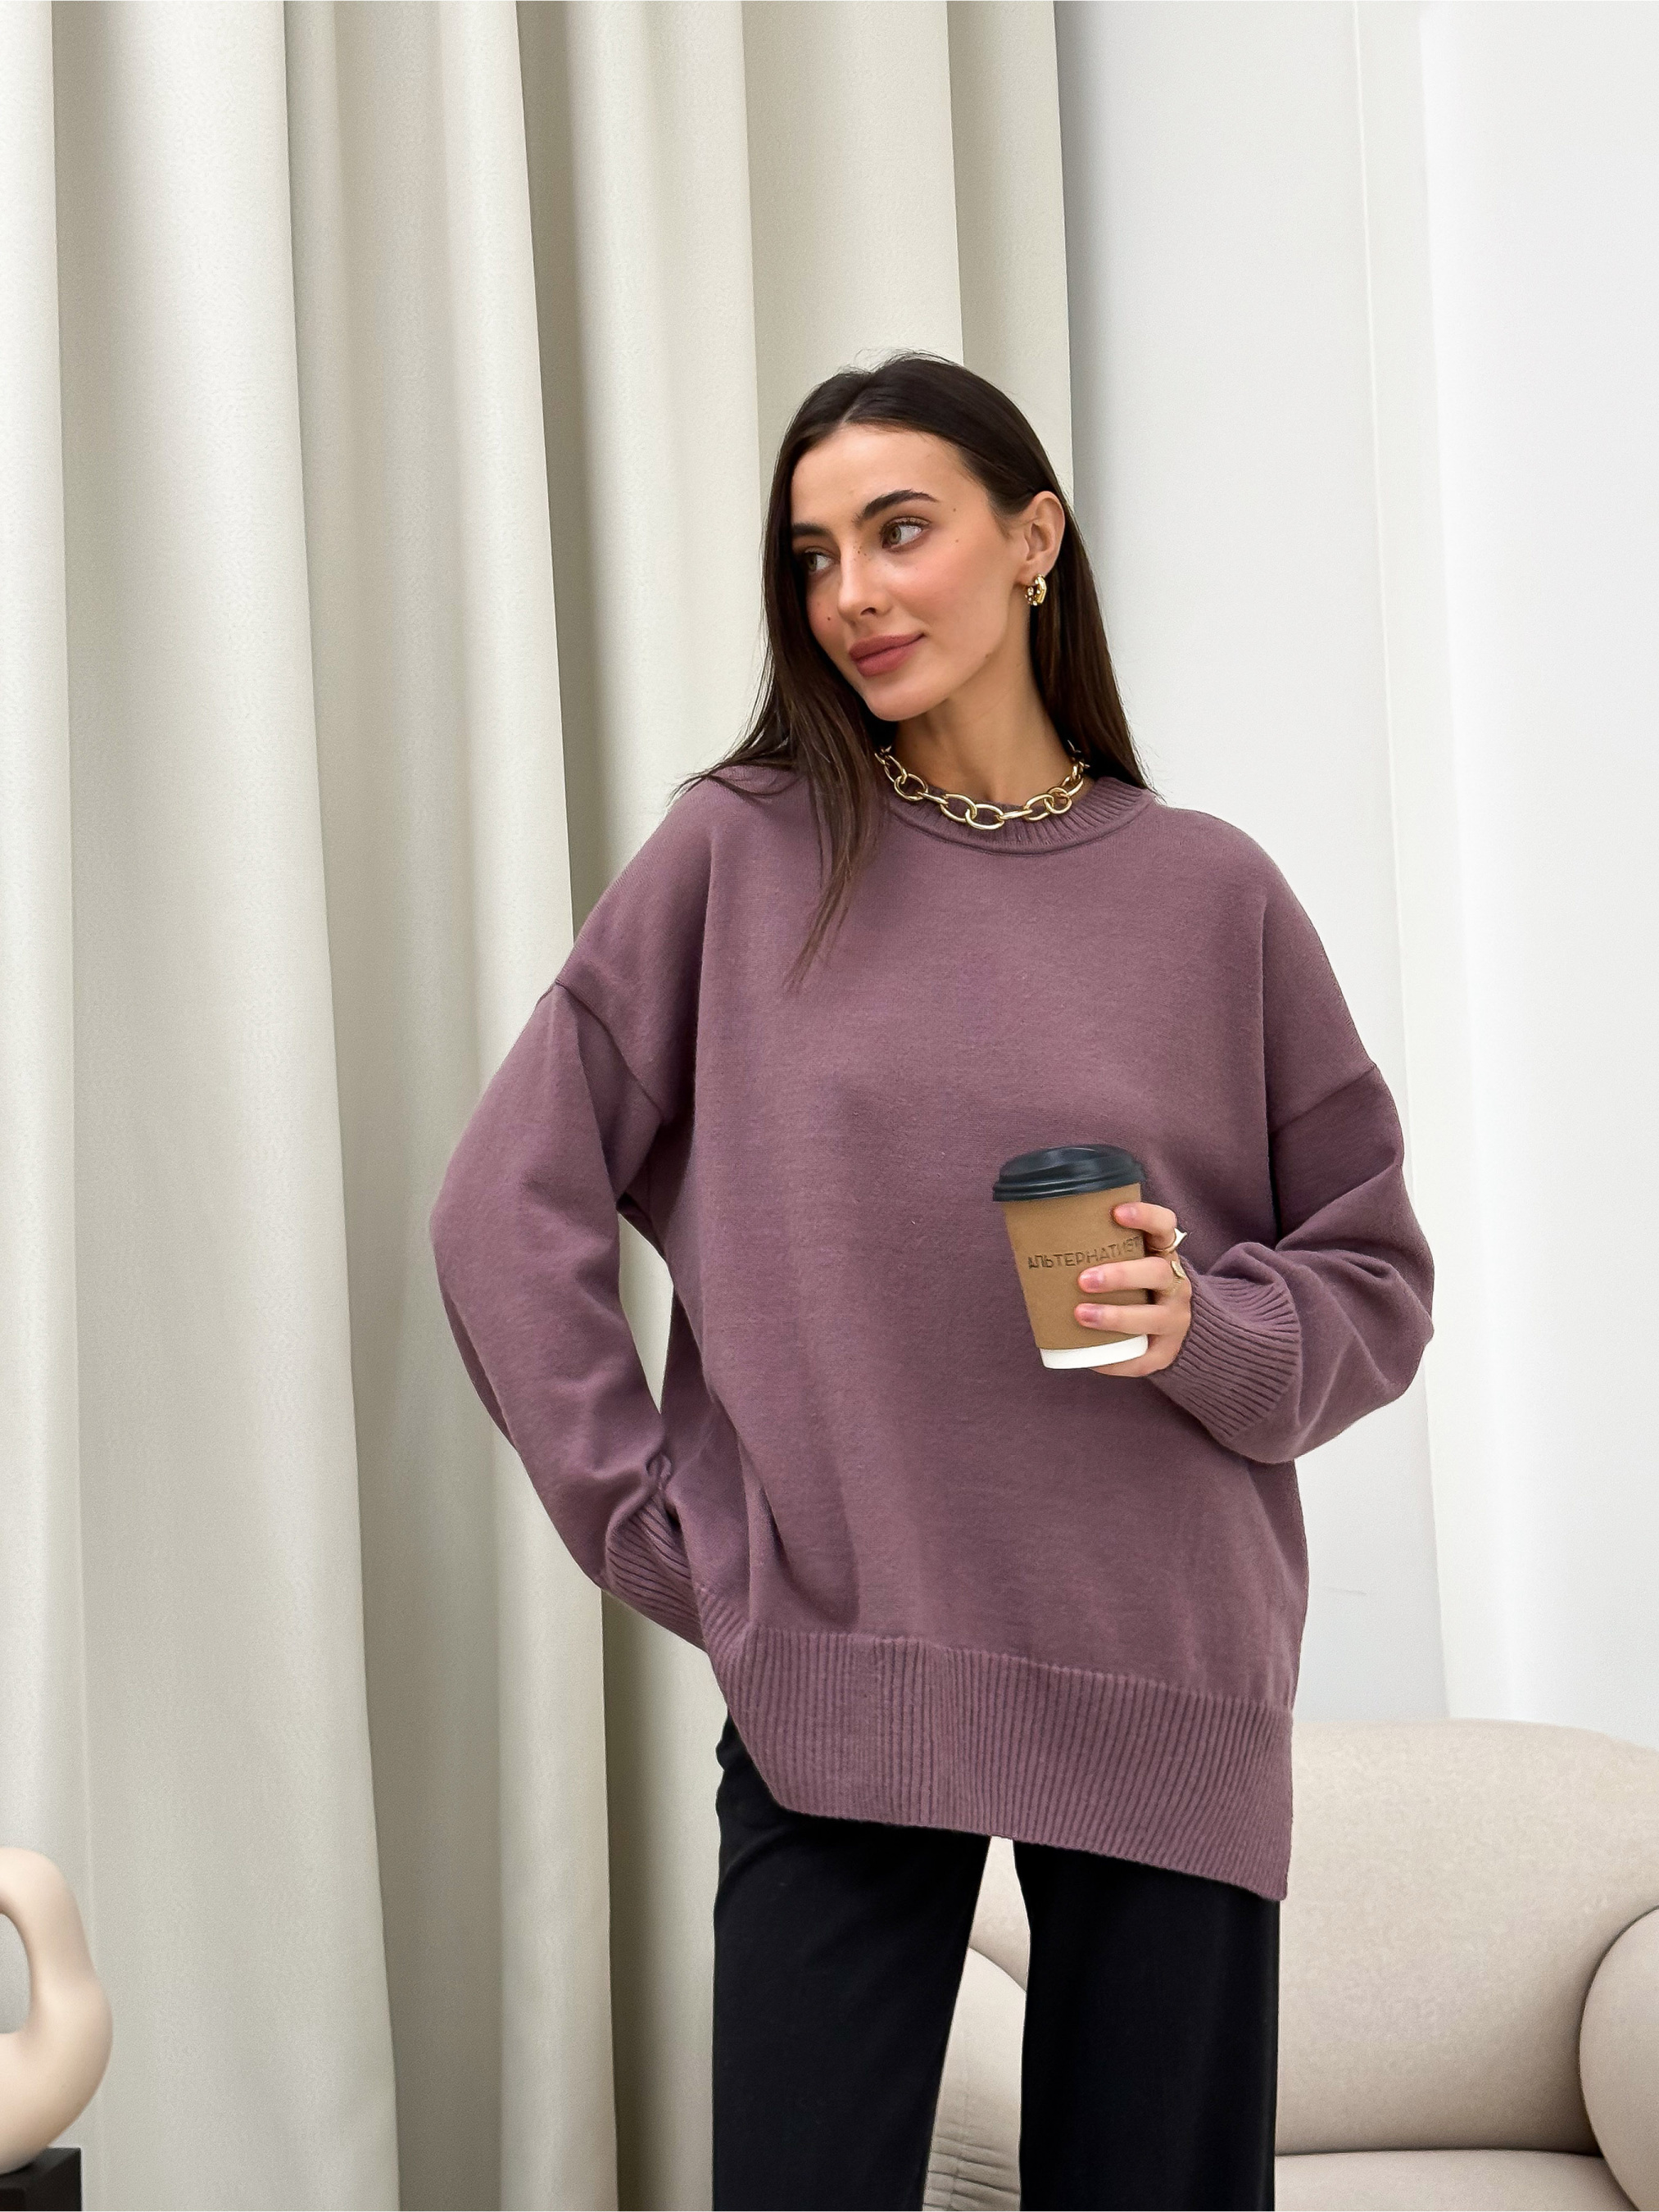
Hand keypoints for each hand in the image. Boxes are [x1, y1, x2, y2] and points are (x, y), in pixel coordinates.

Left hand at [1075, 1201, 1192, 1378]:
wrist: (1165, 1328)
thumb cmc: (1130, 1287)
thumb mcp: (1125, 1263)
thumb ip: (1096, 1249)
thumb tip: (1032, 1238)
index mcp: (1162, 1254)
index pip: (1164, 1226)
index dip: (1146, 1216)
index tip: (1116, 1213)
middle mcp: (1175, 1284)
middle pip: (1157, 1272)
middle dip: (1121, 1275)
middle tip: (1083, 1279)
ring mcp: (1175, 1318)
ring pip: (1154, 1316)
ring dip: (1116, 1316)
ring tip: (1081, 1315)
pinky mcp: (1167, 1350)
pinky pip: (1147, 1358)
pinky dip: (1120, 1361)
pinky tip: (1095, 1359)